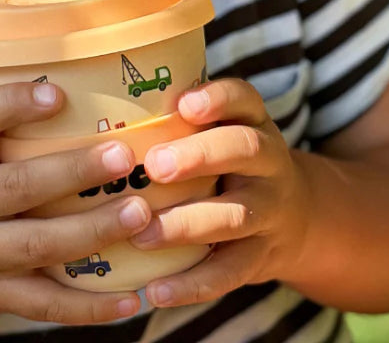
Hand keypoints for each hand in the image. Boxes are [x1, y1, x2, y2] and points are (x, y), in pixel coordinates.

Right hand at [0, 82, 151, 324]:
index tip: (58, 94)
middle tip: (124, 156)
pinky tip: (131, 299)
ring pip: (37, 247)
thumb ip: (1, 125)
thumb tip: (82, 79)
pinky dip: (89, 307)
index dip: (13, 104)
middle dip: (74, 173)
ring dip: (93, 232)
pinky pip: (44, 304)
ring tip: (140, 212)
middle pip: (16, 188)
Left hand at [130, 78, 310, 307]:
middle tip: (154, 166)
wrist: (297, 219)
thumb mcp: (223, 130)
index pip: (243, 98)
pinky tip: (155, 290)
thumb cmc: (230, 163)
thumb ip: (178, 117)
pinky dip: (192, 284)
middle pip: (245, 149)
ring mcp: (269, 210)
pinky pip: (230, 273)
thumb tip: (92, 103)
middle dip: (199, 156)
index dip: (218, 99)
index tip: (184, 104)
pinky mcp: (261, 258)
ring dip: (186, 224)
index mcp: (253, 122)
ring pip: (235, 215)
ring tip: (141, 234)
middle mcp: (269, 161)